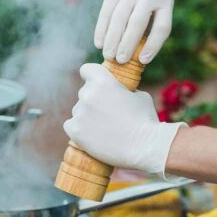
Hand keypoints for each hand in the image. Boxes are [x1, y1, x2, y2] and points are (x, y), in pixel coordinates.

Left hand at [63, 64, 184, 178]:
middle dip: (94, 100)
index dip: (92, 76)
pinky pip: (71, 125)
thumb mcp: (139, 95)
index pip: (87, 70)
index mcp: (103, 81)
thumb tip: (118, 91)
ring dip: (87, 116)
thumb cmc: (145, 120)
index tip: (95, 83)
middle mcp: (87, 94)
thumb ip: (123, 90)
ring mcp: (80, 113)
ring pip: (79, 110)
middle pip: (84, 93)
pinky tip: (92, 135)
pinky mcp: (75, 131)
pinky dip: (79, 129)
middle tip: (108, 113)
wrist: (144, 146)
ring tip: (105, 128)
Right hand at [94, 0, 178, 64]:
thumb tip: (139, 52)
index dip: (153, 45)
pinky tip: (99, 42)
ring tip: (108, 56)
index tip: (143, 61)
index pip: (162, 27)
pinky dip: (102, 28)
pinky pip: (106, 10)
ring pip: (119, 18)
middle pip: (137, 23)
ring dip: (112, 39)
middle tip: (120, 62)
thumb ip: (153, 19)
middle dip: (127, 45)